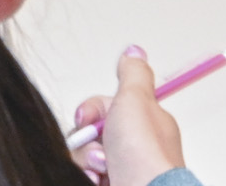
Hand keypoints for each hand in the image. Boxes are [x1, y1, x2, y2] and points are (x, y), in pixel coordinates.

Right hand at [71, 46, 185, 185]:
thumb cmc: (144, 156)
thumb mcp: (137, 100)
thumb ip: (133, 74)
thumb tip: (134, 52)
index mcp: (143, 123)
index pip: (105, 106)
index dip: (91, 110)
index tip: (88, 118)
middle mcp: (132, 146)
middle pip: (90, 130)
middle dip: (87, 138)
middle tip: (101, 151)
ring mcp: (120, 168)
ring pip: (82, 153)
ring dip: (86, 159)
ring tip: (102, 170)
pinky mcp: (106, 182)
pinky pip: (82, 171)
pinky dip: (86, 175)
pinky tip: (97, 180)